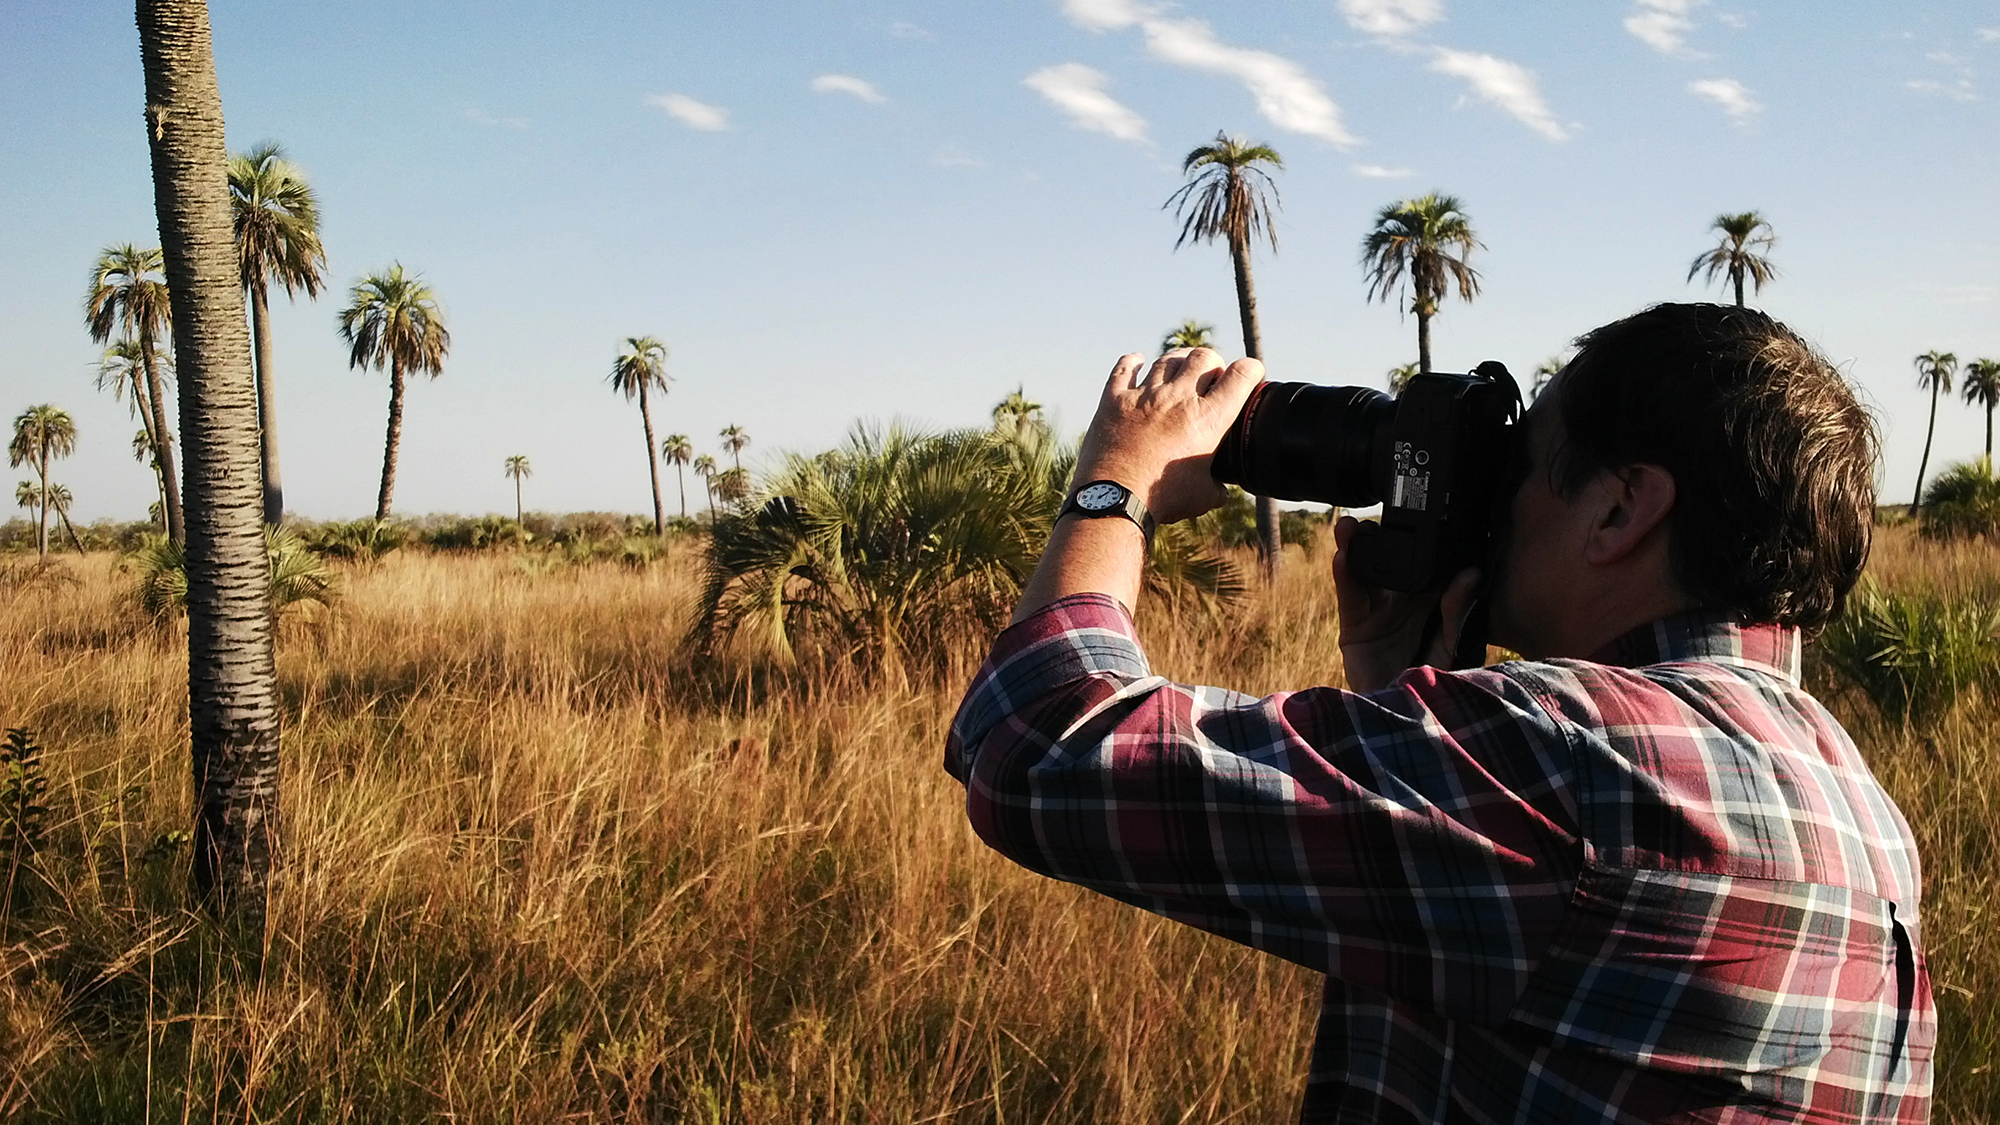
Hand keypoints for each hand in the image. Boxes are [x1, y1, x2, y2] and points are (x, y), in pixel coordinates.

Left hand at [1073, 348, 1263, 523]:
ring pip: (1168, 359)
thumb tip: (1221, 491)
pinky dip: (1132, 362)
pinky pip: (1124, 369)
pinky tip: (1136, 361)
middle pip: (1203, 356)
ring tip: (1181, 368)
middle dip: (1213, 362)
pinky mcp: (1114, 400)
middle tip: (1211, 375)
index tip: (1249, 376)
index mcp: (1208, 419)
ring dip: (1179, 361)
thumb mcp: (1202, 497)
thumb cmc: (1162, 500)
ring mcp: (1144, 395)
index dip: (1251, 369)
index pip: (1241, 374)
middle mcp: (1178, 398)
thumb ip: (1217, 488)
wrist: (1114, 500)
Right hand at [1332, 515, 1482, 690]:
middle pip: (1391, 561)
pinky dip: (1345, 576)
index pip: (1426, 563)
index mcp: (1431, 602)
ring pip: (1365, 571)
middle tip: (1383, 509)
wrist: (1403, 721)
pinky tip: (1343, 555)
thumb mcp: (1451, 647)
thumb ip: (1457, 612)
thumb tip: (1471, 573)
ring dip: (1356, 546)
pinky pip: (1349, 597)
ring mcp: (1376, 613)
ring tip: (1351, 525)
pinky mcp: (1354, 628)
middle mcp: (1402, 602)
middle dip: (1384, 535)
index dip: (1423, 538)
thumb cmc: (1433, 685)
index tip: (1423, 509)